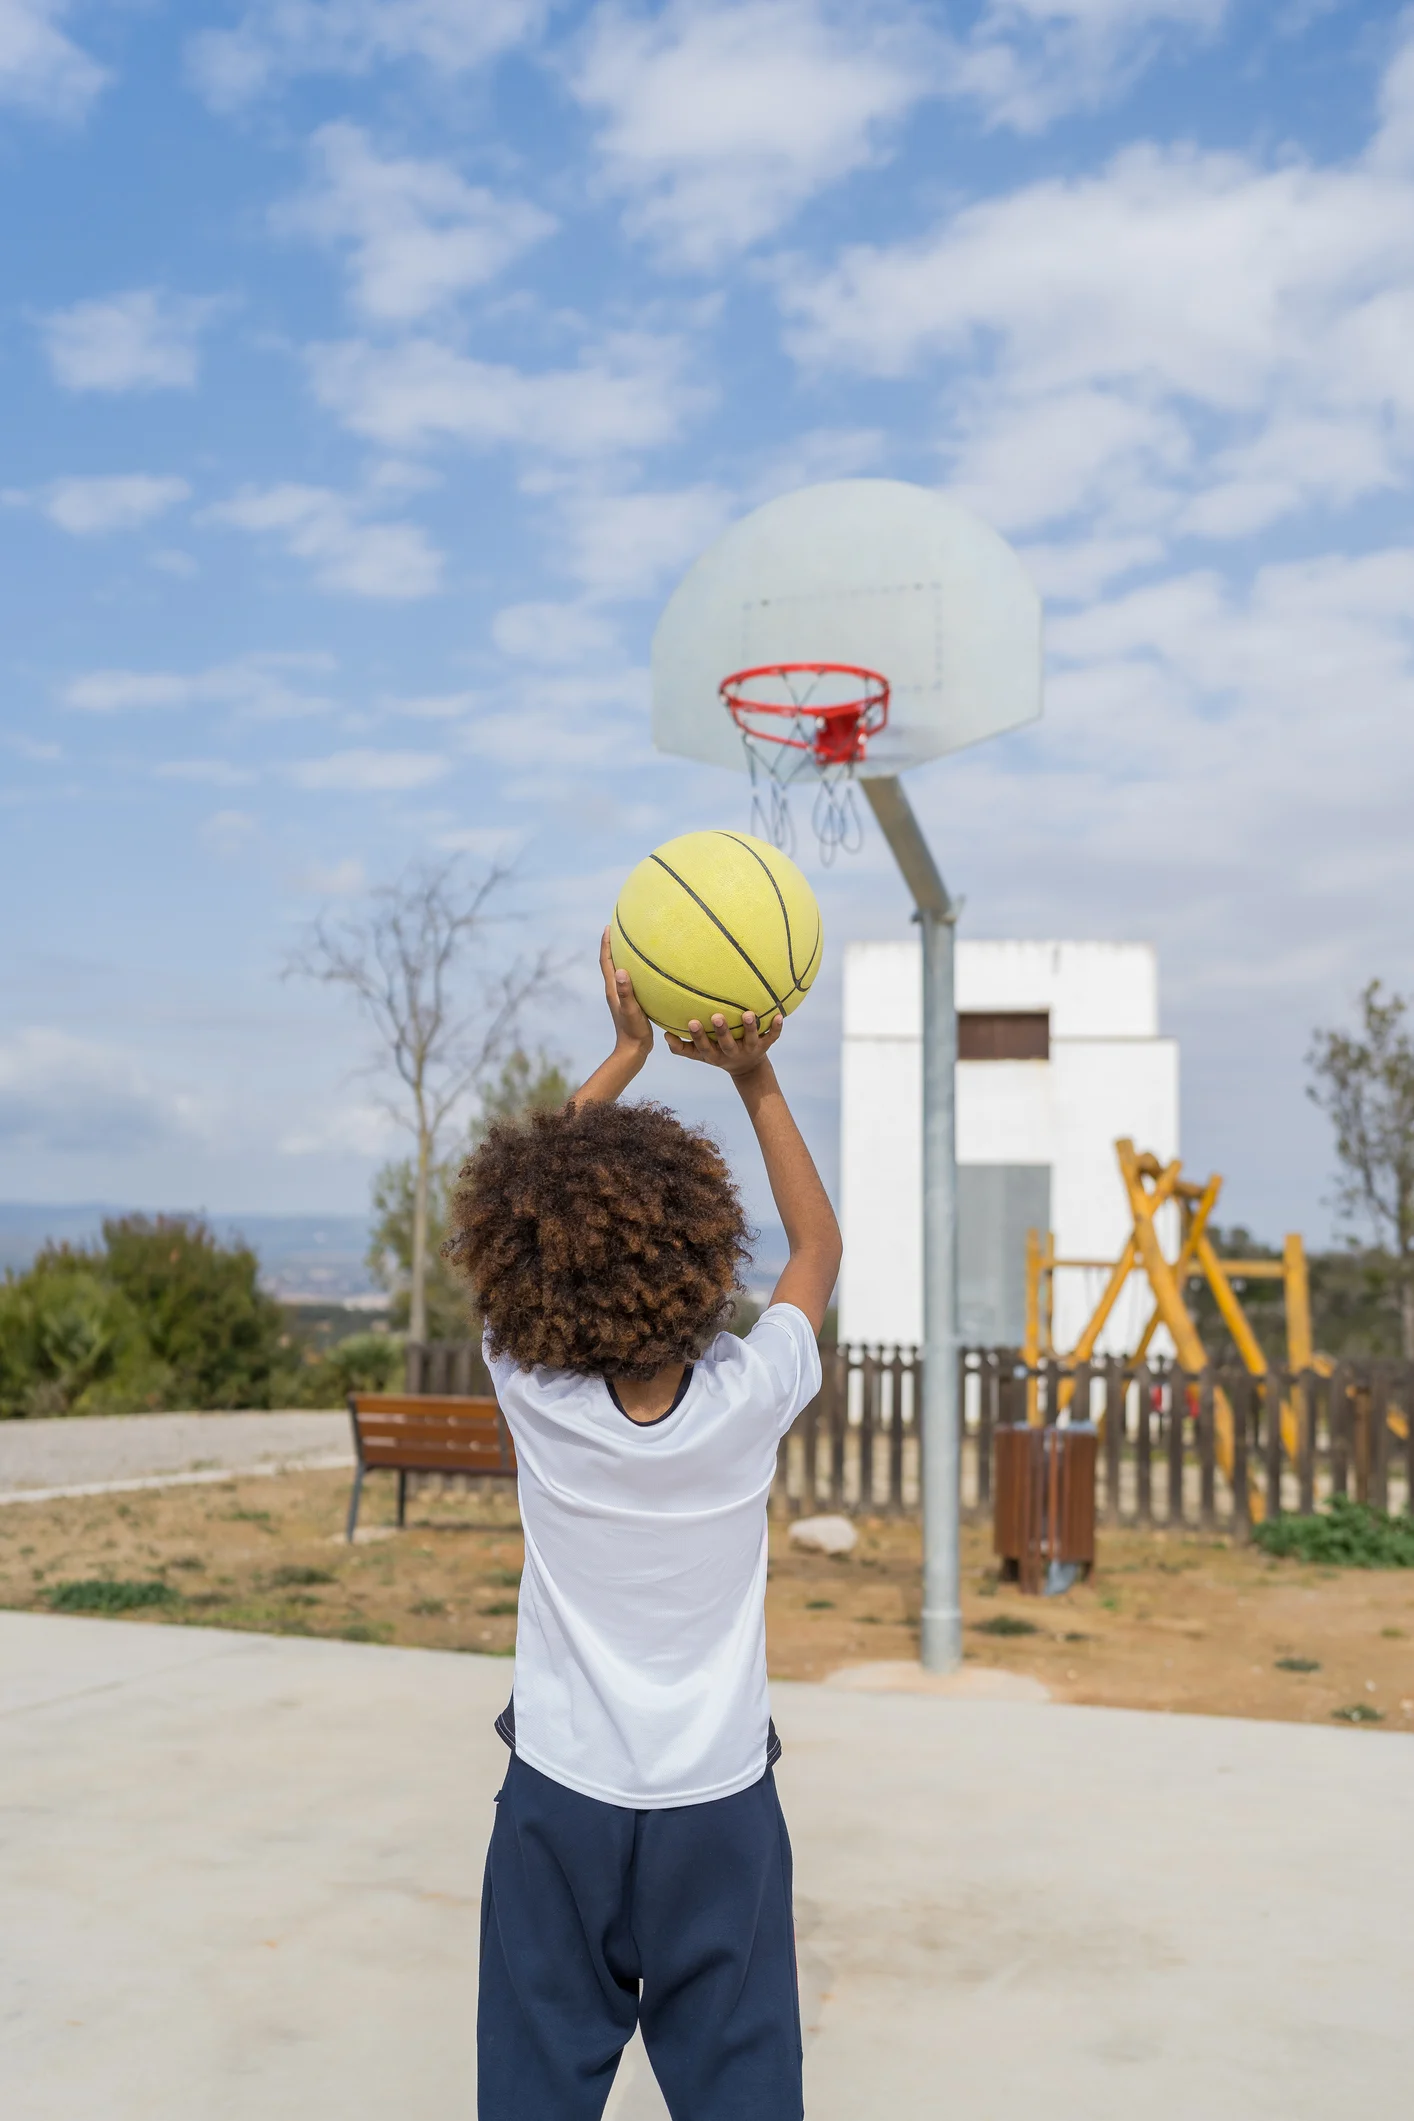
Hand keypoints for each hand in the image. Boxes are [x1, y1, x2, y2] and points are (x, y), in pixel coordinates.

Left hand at [600, 928, 653, 1060]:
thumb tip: (621, 971)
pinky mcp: (631, 1002)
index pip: (606, 962)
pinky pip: (630, 980)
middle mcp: (615, 990)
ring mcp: (622, 996)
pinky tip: (646, 970)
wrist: (633, 1050)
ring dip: (621, 956)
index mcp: (612, 989)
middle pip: (610, 963)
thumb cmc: (633, 1031)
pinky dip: (634, 969)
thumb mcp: (631, 1010)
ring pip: (619, 971)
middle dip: (612, 945)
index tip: (607, 928)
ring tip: (631, 944)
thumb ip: (626, 992)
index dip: (605, 944)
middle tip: (618, 929)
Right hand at [666, 1009, 782, 1074]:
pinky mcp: (765, 1046)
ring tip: (749, 1014)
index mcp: (715, 1055)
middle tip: (717, 1017)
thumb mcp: (700, 1054)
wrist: (746, 1068)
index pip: (704, 1047)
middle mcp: (732, 1053)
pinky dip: (776, 1028)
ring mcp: (749, 1049)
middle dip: (722, 1032)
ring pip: (750, 1040)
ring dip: (750, 1028)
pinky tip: (779, 1015)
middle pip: (726, 1044)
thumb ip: (682, 1047)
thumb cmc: (717, 1053)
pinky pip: (772, 1037)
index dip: (698, 1036)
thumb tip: (665, 1035)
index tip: (692, 1021)